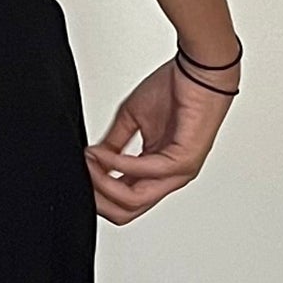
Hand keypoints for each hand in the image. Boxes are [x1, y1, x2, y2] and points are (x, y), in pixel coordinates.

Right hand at [86, 54, 236, 224]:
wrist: (201, 70)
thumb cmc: (177, 89)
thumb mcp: (133, 120)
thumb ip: (115, 145)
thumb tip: (94, 160)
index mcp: (159, 170)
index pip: (125, 202)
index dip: (98, 193)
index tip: (81, 172)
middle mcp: (170, 177)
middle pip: (127, 211)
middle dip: (98, 198)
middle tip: (82, 175)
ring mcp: (180, 172)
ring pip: (134, 200)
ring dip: (104, 182)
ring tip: (90, 160)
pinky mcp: (184, 160)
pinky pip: (145, 172)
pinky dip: (118, 165)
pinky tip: (104, 153)